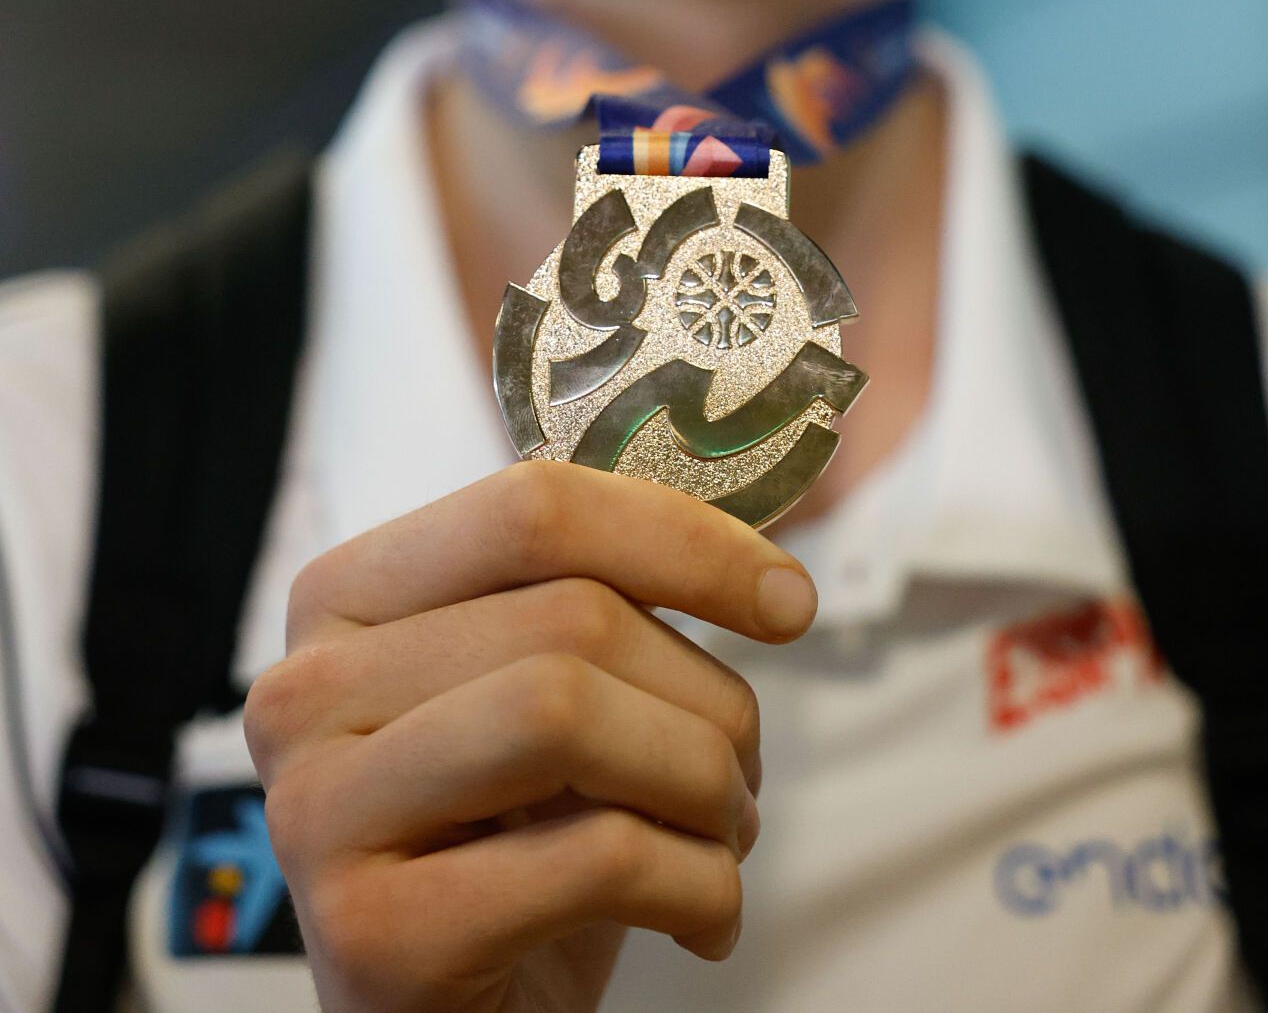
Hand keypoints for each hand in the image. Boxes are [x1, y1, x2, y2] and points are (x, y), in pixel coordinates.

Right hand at [243, 462, 818, 1012]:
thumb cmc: (511, 848)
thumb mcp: (538, 697)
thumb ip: (601, 602)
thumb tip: (767, 560)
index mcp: (345, 597)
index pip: (532, 509)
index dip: (682, 540)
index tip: (787, 601)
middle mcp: (303, 690)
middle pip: (570, 618)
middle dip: (707, 698)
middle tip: (744, 773)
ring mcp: (320, 812)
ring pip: (569, 713)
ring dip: (703, 782)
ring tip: (724, 838)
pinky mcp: (370, 936)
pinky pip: (593, 858)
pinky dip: (696, 885)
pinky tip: (704, 919)